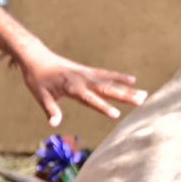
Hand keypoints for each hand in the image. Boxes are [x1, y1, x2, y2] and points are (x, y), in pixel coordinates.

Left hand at [8, 45, 144, 125]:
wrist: (36, 57)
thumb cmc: (37, 79)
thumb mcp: (40, 95)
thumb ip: (50, 109)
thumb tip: (54, 124)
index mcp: (72, 88)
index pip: (90, 100)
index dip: (103, 107)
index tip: (117, 115)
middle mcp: (83, 80)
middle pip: (107, 89)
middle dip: (124, 96)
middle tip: (142, 101)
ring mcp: (87, 74)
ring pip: (111, 82)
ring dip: (127, 88)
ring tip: (144, 94)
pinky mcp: (87, 71)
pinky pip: (106, 74)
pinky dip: (119, 77)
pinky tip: (132, 80)